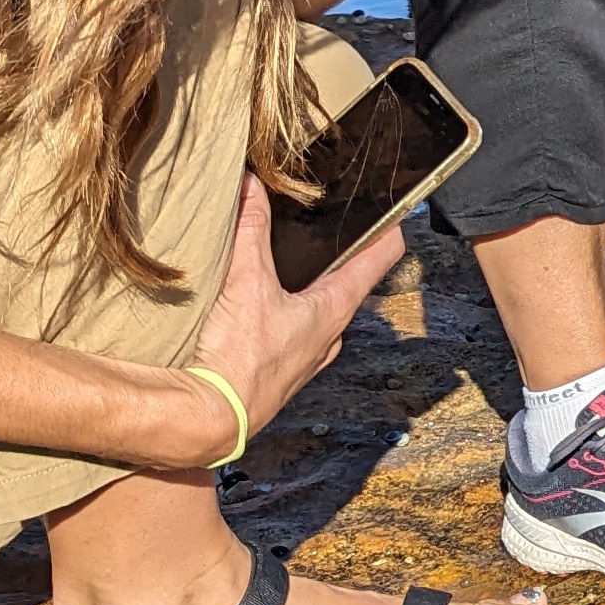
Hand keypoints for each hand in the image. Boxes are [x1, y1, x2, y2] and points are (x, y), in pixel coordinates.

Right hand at [183, 176, 405, 463]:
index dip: (389, 226)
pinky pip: (294, 330)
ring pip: (320, 308)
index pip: (382, 257)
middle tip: (326, 224)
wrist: (212, 418)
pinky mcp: (283, 370)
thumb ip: (250, 230)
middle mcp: (331, 333)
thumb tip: (252, 186)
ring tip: (289, 257)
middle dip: (340, 253)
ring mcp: (309, 355)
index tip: (392, 205)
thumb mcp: (246, 282)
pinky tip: (259, 303)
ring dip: (310, 284)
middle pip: (350, 282)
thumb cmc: (239, 357)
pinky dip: (286, 310)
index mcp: (336, 308)